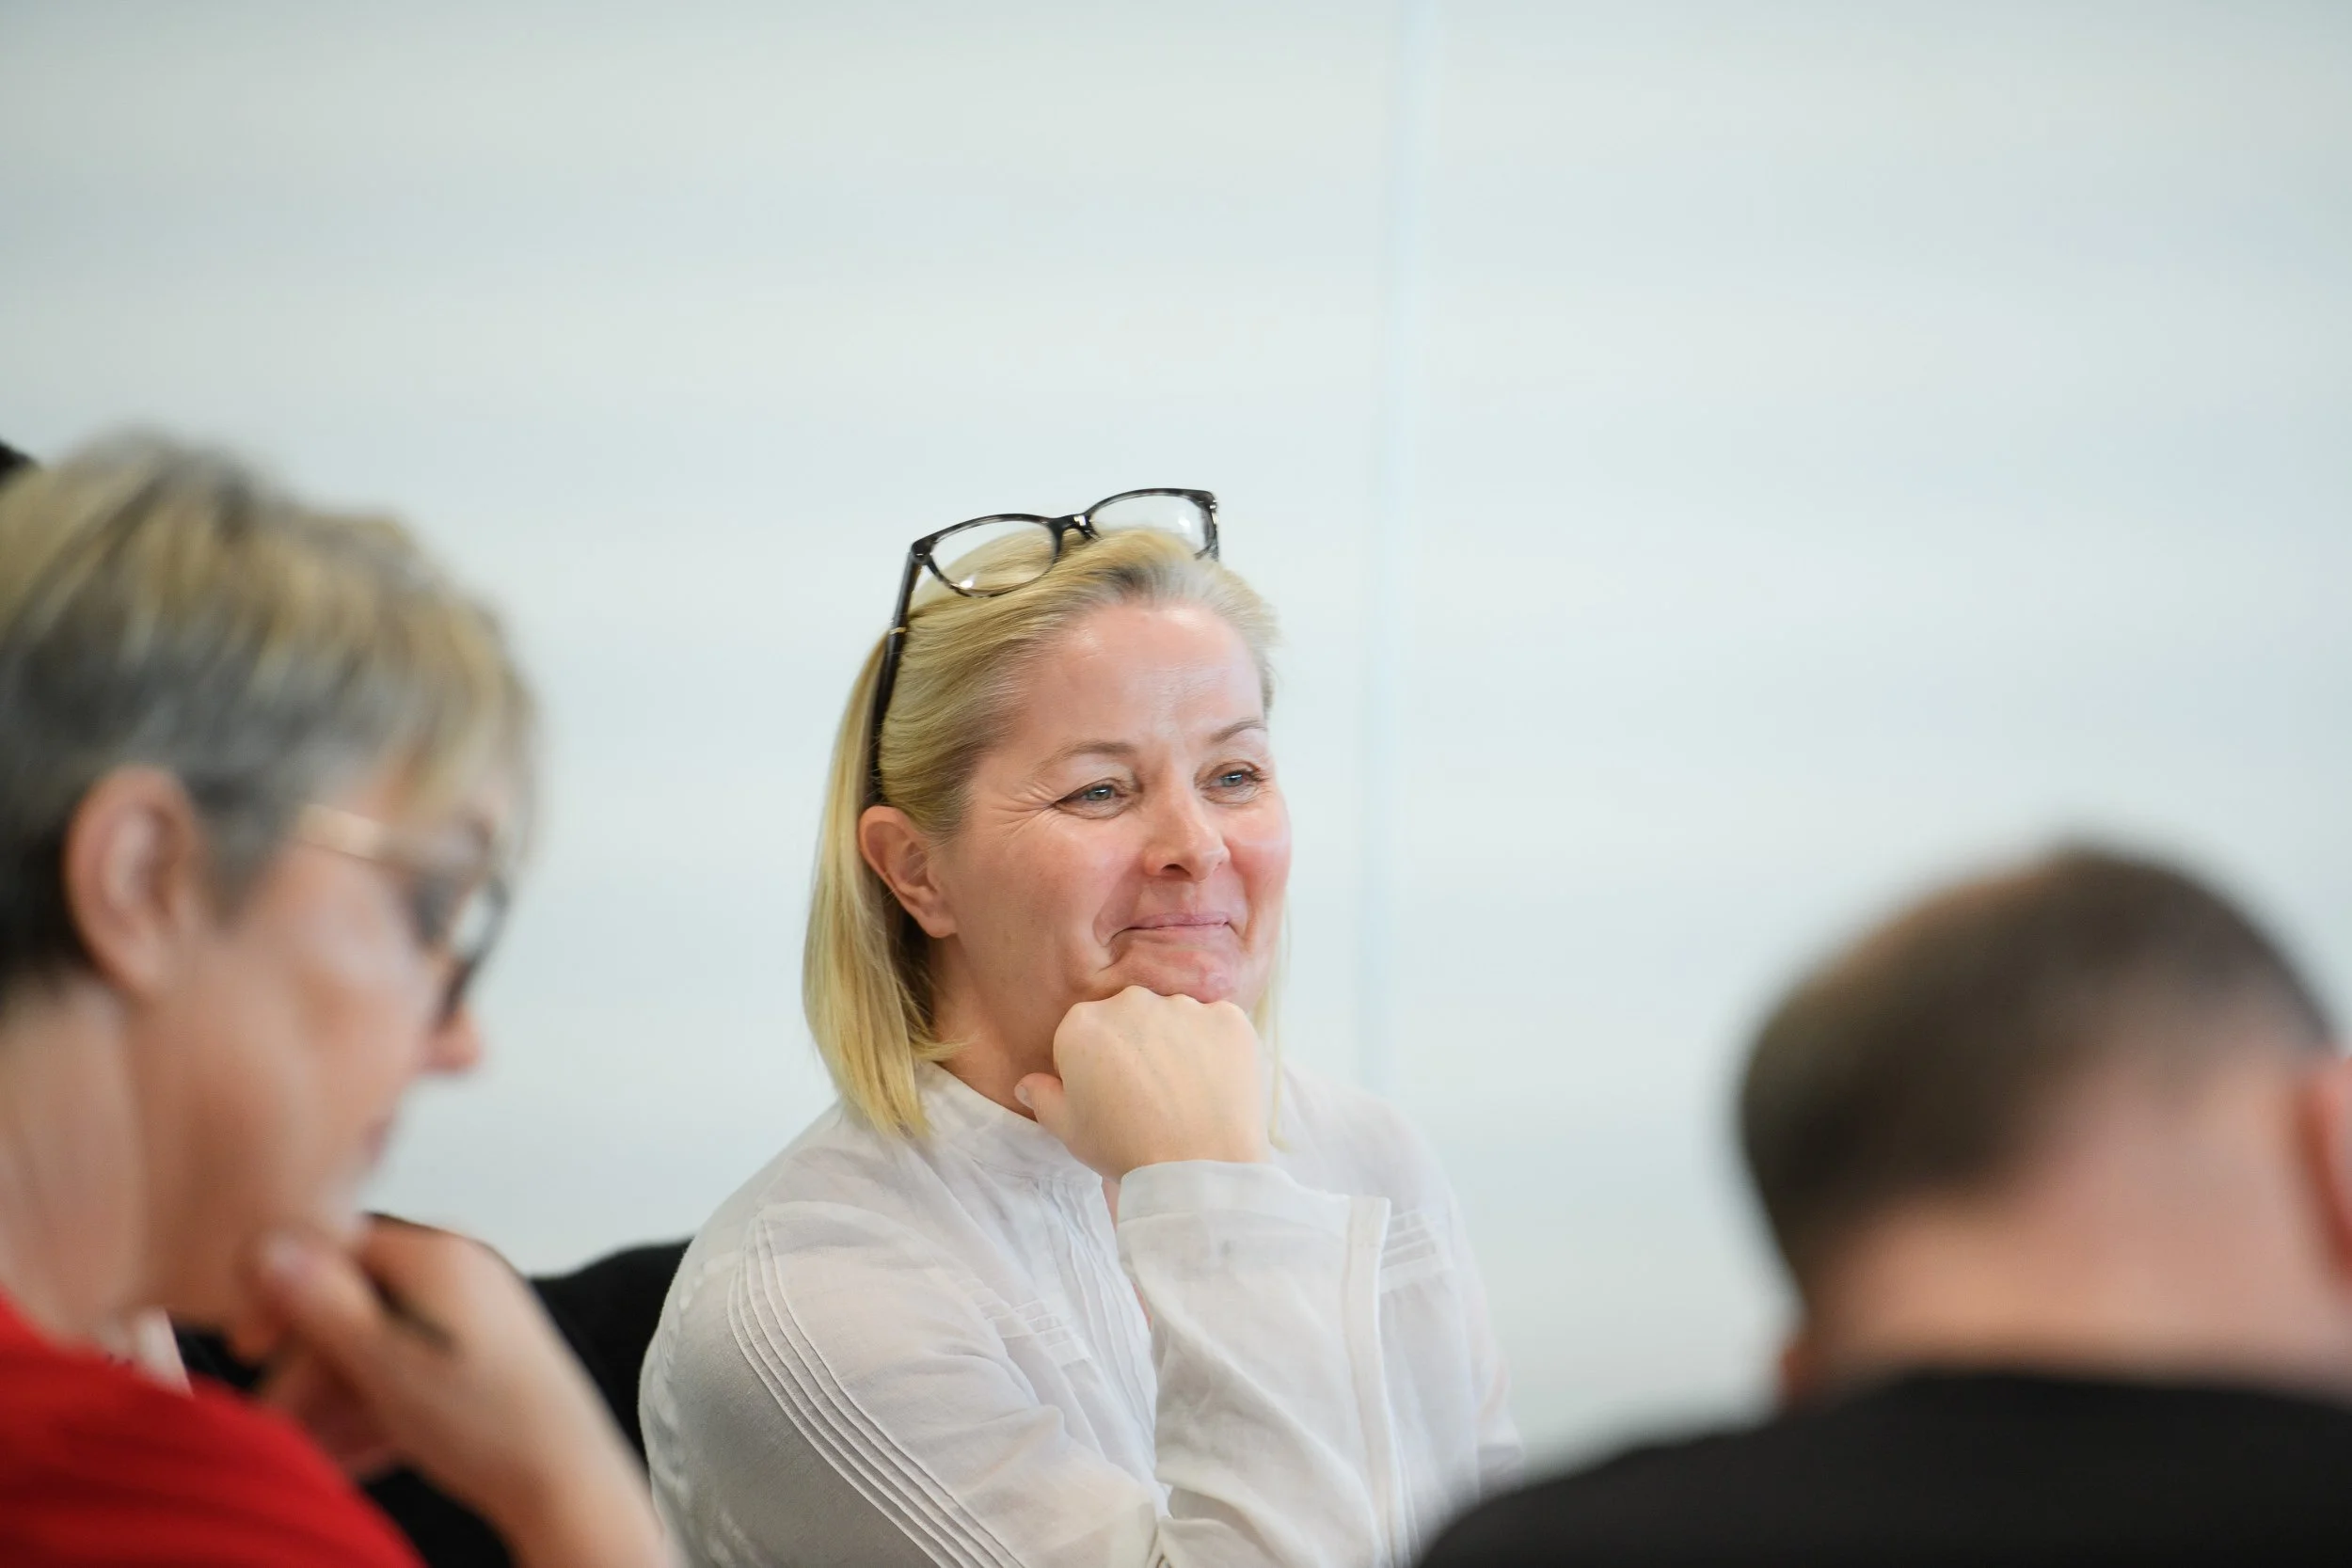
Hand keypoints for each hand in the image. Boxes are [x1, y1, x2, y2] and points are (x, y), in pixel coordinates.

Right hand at [250, 1218, 670, 1567]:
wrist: (567, 1483)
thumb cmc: (486, 1423)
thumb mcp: (387, 1365)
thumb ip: (323, 1306)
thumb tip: (269, 1245)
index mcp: (438, 1257)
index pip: (337, 1251)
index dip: (284, 1298)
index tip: (250, 1349)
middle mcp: (460, 1274)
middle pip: (354, 1308)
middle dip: (307, 1370)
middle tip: (272, 1426)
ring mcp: (474, 1319)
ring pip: (378, 1351)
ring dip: (332, 1402)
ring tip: (301, 1455)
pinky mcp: (483, 1362)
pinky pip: (411, 1376)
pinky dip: (374, 1412)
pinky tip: (345, 1459)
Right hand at [1016, 986, 1269, 1180]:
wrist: (1199, 1168)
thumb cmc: (1125, 1150)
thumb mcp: (1069, 1131)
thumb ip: (1044, 1098)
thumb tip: (1028, 1083)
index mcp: (1082, 1025)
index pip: (1084, 1034)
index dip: (1094, 1066)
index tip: (1110, 1097)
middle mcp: (1131, 1002)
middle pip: (1129, 1018)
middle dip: (1136, 1046)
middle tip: (1150, 1095)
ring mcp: (1184, 1006)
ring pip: (1175, 1018)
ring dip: (1177, 1045)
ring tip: (1187, 1094)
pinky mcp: (1229, 1018)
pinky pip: (1218, 1025)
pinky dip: (1217, 1048)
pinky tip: (1215, 1085)